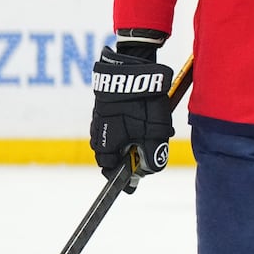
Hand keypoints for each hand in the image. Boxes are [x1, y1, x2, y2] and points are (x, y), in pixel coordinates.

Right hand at [91, 46, 174, 190]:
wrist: (134, 68)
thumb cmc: (144, 102)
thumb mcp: (154, 133)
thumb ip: (153, 155)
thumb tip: (148, 171)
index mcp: (106, 143)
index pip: (109, 170)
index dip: (121, 178)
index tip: (131, 185)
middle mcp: (98, 131)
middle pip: (111, 155)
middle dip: (127, 158)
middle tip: (145, 156)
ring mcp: (100, 116)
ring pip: (114, 138)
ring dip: (130, 141)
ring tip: (149, 133)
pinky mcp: (106, 104)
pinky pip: (116, 123)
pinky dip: (128, 127)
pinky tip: (143, 119)